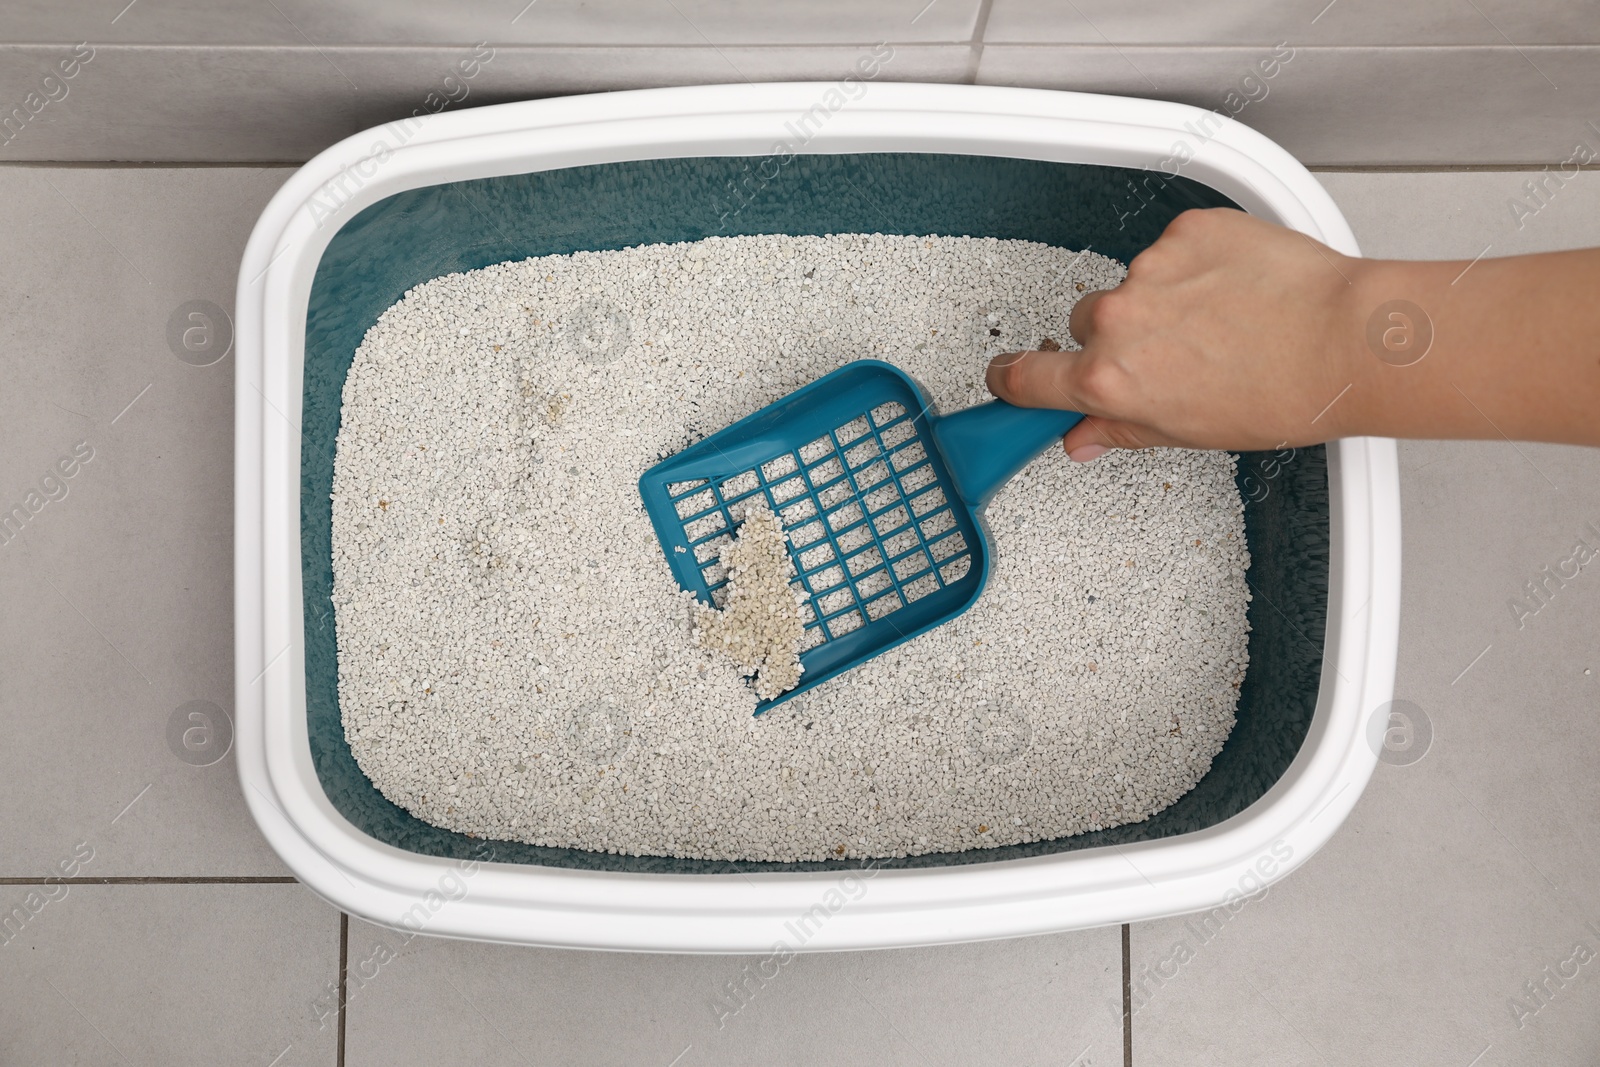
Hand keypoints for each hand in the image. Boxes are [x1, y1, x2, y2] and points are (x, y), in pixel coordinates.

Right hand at [986, 208, 1367, 458]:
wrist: (1345, 340)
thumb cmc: (1283, 393)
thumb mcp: (1188, 434)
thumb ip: (1121, 430)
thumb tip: (1087, 437)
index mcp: (1109, 379)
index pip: (1024, 378)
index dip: (1012, 380)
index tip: (1009, 378)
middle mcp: (1119, 320)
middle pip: (1084, 326)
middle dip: (1115, 340)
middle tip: (1168, 356)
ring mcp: (1151, 270)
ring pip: (1133, 286)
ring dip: (1161, 300)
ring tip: (1219, 321)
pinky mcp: (1187, 231)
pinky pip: (1172, 248)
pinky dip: (1195, 265)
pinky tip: (1233, 289)